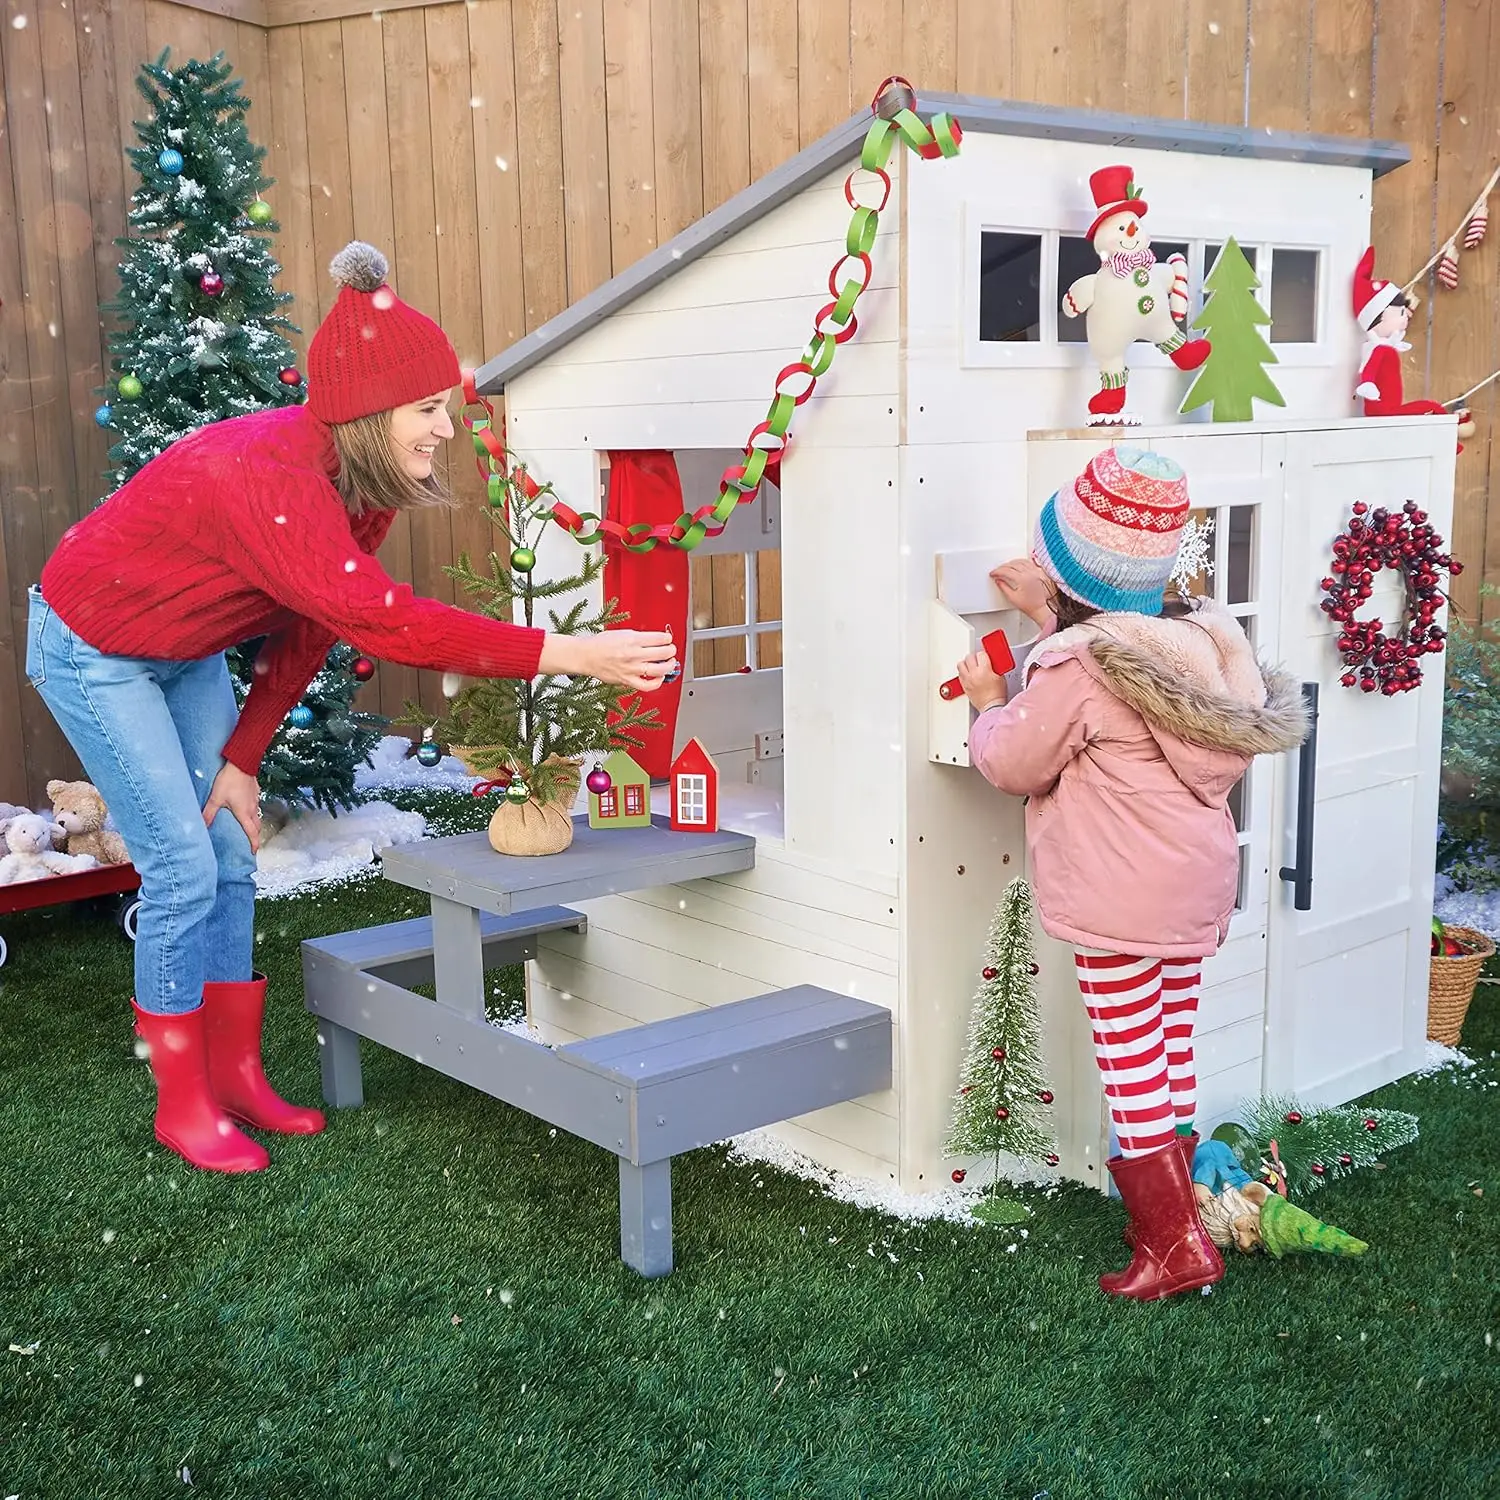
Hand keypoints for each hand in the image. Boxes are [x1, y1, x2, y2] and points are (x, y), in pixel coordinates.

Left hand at [204, 762, 262, 852]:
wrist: (241, 763)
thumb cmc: (229, 780)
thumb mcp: (215, 798)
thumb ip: (208, 813)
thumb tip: (202, 826)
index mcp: (244, 813)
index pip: (252, 832)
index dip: (253, 843)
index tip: (253, 851)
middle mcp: (252, 808)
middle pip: (257, 826)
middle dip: (255, 835)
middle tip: (251, 840)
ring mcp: (255, 799)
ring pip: (257, 815)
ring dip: (254, 823)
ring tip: (247, 825)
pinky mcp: (255, 791)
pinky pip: (256, 804)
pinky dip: (252, 810)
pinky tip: (246, 806)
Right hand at [540, 629, 677, 691]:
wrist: (586, 656)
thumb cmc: (602, 644)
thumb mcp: (622, 633)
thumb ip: (639, 637)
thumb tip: (656, 641)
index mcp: (632, 639)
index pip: (660, 638)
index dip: (668, 638)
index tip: (668, 639)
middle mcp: (633, 654)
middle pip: (663, 653)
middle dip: (671, 650)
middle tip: (671, 650)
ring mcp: (631, 669)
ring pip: (659, 670)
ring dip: (669, 666)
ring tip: (670, 663)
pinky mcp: (627, 680)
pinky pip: (647, 685)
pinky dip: (657, 682)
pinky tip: (660, 677)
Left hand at [957, 650, 1007, 712]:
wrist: (991, 707)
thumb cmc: (997, 694)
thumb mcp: (1001, 676)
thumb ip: (995, 666)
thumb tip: (992, 661)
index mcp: (984, 670)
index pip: (981, 654)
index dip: (984, 655)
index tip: (985, 657)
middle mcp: (974, 674)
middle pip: (969, 657)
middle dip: (974, 657)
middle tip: (978, 660)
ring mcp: (967, 680)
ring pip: (960, 664)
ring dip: (966, 663)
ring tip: (971, 665)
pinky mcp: (964, 686)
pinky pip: (959, 674)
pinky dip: (963, 672)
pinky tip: (968, 674)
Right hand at [989, 558, 1055, 627]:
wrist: (1043, 609)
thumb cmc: (1031, 606)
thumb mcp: (1013, 598)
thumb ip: (1004, 587)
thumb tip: (998, 581)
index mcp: (1023, 580)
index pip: (1006, 571)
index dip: (997, 571)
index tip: (993, 574)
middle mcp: (1031, 573)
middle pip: (1013, 564)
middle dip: (1003, 567)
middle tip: (998, 571)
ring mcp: (1036, 572)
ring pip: (1021, 561)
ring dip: (1011, 563)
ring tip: (1006, 567)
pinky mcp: (1040, 572)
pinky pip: (1029, 562)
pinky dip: (1021, 562)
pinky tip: (1018, 565)